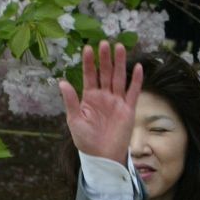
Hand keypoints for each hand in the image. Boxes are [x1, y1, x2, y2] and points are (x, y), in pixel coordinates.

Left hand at [57, 41, 143, 165]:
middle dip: (105, 58)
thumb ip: (70, 101)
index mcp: (89, 97)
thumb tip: (62, 82)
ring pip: (119, 78)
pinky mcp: (128, 109)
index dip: (88, 62)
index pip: (89, 75)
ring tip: (119, 47)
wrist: (101, 156)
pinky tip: (137, 67)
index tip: (87, 48)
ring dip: (119, 63)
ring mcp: (117, 101)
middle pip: (105, 73)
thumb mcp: (74, 120)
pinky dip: (136, 80)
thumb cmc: (86, 140)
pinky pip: (133, 92)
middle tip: (104, 43)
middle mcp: (104, 96)